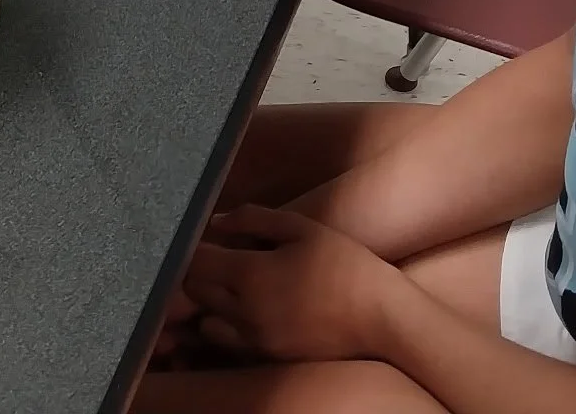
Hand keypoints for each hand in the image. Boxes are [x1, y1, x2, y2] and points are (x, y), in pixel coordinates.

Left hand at [179, 207, 401, 364]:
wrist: (380, 317)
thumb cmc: (343, 264)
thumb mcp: (300, 228)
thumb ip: (252, 219)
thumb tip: (217, 221)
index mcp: (250, 274)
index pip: (196, 262)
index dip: (197, 247)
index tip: (209, 239)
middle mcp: (244, 311)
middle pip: (195, 292)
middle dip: (199, 274)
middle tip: (219, 260)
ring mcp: (255, 339)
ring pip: (207, 322)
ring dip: (210, 305)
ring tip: (232, 289)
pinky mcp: (268, 356)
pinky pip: (230, 342)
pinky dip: (228, 327)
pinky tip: (250, 311)